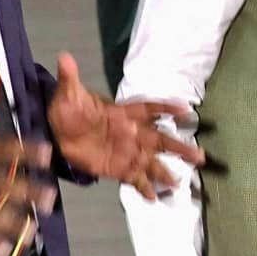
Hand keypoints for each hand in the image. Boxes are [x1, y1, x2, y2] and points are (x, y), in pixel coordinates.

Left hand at [45, 53, 203, 199]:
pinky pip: (135, 179)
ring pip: (152, 163)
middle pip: (161, 141)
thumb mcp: (68, 94)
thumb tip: (64, 57)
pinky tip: (154, 198)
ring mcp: (127, 153)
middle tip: (200, 156)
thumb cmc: (67, 111)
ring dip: (166, 172)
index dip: (167, 109)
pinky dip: (144, 188)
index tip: (186, 111)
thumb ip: (70, 79)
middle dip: (180, 148)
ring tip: (180, 184)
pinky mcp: (117, 169)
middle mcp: (132, 134)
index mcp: (123, 114)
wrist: (56, 134)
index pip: (149, 109)